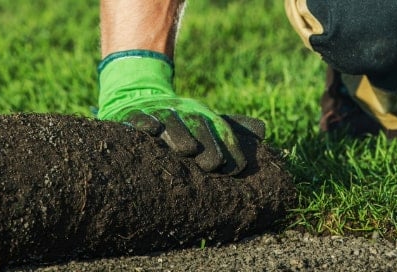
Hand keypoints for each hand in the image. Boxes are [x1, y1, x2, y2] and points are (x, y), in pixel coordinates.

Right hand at [95, 50, 266, 174]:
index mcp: (203, 114)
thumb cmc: (179, 117)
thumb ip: (233, 127)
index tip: (235, 169)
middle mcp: (183, 111)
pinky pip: (139, 117)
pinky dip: (145, 122)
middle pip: (197, 125)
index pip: (220, 131)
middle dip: (207, 144)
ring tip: (187, 149)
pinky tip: (151, 130)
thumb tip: (264, 130)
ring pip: (170, 121)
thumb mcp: (205, 119)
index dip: (229, 148)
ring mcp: (157, 111)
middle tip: (212, 165)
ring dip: (179, 134)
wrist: (139, 94)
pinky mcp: (133, 114)